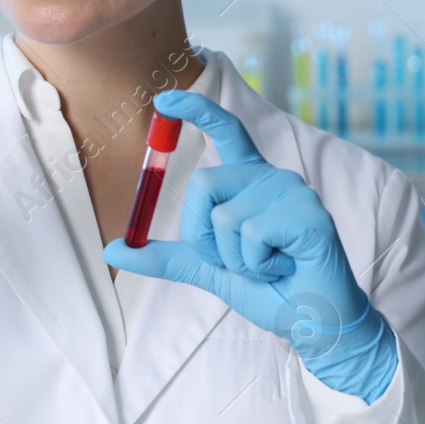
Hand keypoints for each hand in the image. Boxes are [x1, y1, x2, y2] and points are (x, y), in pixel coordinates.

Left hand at [103, 90, 397, 402]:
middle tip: (239, 260)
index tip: (163, 100)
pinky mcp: (309, 215)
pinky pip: (251, 236)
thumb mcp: (208, 269)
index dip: (196, 110)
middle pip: (203, 184)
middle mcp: (272, 177)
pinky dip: (257, 266)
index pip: (226, 131)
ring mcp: (294, 192)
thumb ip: (165, 256)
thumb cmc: (269, 290)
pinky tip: (284, 268)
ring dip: (235, 259)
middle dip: (203, 236)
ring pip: (225, 218)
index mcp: (251, 181)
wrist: (312, 322)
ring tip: (269, 266)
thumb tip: (111, 249)